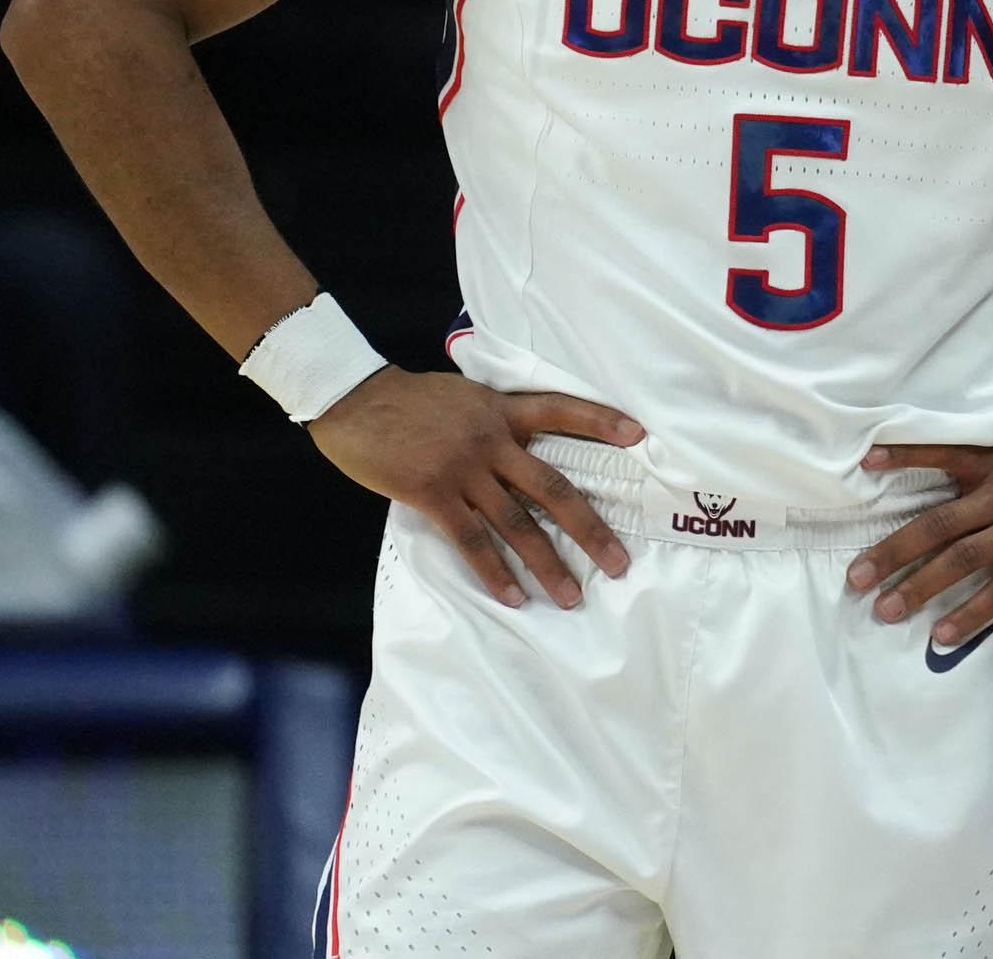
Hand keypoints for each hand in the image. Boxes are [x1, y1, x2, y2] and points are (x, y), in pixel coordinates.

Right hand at [309, 367, 642, 610]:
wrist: (353, 398)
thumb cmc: (404, 399)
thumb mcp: (461, 396)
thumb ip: (491, 419)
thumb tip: (512, 445)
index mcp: (501, 410)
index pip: (561, 410)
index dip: (601, 422)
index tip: (639, 434)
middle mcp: (492, 440)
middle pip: (553, 486)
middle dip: (589, 528)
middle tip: (618, 562)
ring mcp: (464, 468)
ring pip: (517, 522)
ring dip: (547, 563)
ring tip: (570, 595)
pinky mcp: (433, 493)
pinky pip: (471, 539)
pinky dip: (494, 571)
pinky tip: (513, 595)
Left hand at [847, 434, 992, 641]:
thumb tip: (963, 493)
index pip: (942, 456)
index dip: (904, 457)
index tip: (865, 462)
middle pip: (935, 525)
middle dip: (892, 553)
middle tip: (857, 579)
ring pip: (960, 561)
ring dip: (919, 588)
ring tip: (888, 611)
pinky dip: (969, 614)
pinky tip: (944, 634)